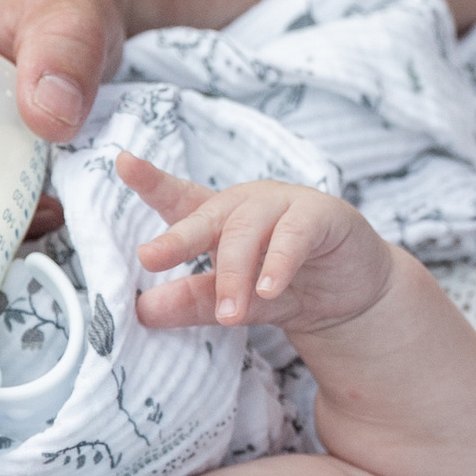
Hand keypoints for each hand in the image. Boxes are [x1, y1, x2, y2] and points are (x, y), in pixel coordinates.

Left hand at [120, 160, 392, 334]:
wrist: (353, 295)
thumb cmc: (288, 287)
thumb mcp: (237, 301)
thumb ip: (195, 301)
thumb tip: (143, 310)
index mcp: (219, 218)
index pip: (179, 198)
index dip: (151, 180)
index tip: (122, 161)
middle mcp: (247, 204)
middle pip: (208, 215)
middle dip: (178, 237)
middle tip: (151, 258)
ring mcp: (285, 204)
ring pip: (248, 231)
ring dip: (234, 274)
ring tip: (230, 314)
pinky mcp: (323, 215)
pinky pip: (295, 234)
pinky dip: (280, 263)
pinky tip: (270, 289)